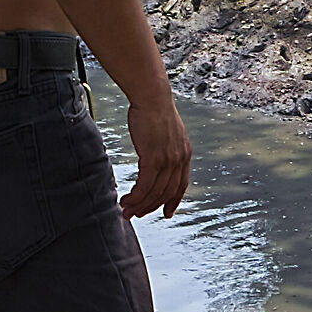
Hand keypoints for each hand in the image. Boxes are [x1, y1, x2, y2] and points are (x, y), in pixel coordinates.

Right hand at [121, 99, 191, 219]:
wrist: (152, 97)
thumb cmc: (155, 110)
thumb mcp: (167, 133)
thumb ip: (165, 148)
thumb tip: (155, 156)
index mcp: (184, 154)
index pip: (181, 185)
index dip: (173, 201)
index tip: (167, 212)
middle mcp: (179, 160)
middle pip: (166, 193)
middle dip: (150, 207)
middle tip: (136, 214)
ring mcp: (168, 160)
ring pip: (154, 192)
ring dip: (139, 204)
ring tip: (126, 210)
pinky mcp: (153, 158)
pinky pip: (145, 185)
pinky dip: (135, 196)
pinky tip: (127, 200)